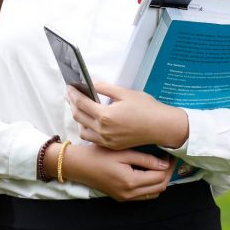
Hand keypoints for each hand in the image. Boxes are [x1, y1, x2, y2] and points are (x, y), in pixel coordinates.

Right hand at [45, 141, 175, 201]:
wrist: (79, 165)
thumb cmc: (99, 155)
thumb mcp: (123, 152)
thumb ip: (145, 159)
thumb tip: (164, 163)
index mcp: (131, 182)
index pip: (159, 178)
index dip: (168, 167)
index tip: (171, 155)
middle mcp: (130, 194)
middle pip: (159, 188)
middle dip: (167, 174)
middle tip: (168, 160)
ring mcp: (125, 198)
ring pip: (152, 193)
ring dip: (159, 181)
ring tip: (160, 165)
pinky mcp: (121, 197)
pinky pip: (143, 195)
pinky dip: (150, 186)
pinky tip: (148, 173)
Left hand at [65, 82, 188, 149]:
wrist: (161, 127)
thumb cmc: (146, 108)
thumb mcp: (125, 93)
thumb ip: (105, 88)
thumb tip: (91, 84)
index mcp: (105, 116)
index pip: (81, 103)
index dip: (73, 93)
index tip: (68, 86)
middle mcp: (103, 130)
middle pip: (78, 116)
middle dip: (72, 103)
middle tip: (69, 94)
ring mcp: (107, 140)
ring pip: (82, 130)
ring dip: (77, 117)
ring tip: (77, 106)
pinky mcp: (111, 145)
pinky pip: (92, 138)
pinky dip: (86, 128)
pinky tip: (88, 120)